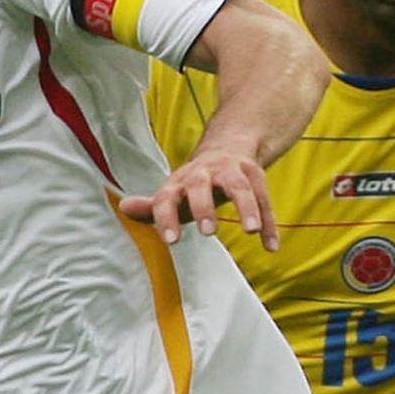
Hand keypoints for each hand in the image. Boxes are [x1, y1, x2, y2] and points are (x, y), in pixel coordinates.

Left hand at [119, 145, 278, 249]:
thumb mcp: (173, 194)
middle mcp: (204, 172)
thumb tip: (123, 208)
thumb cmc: (195, 183)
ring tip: (251, 231)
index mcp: (180, 181)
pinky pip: (264, 198)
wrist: (228, 147)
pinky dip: (269, 222)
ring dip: (246, 207)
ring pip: (239, 186)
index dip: (167, 217)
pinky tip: (271, 246)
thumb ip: (152, 208)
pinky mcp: (254, 175)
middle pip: (201, 185)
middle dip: (204, 206)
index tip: (172, 241)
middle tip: (208, 231)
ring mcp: (231, 170)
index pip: (167, 197)